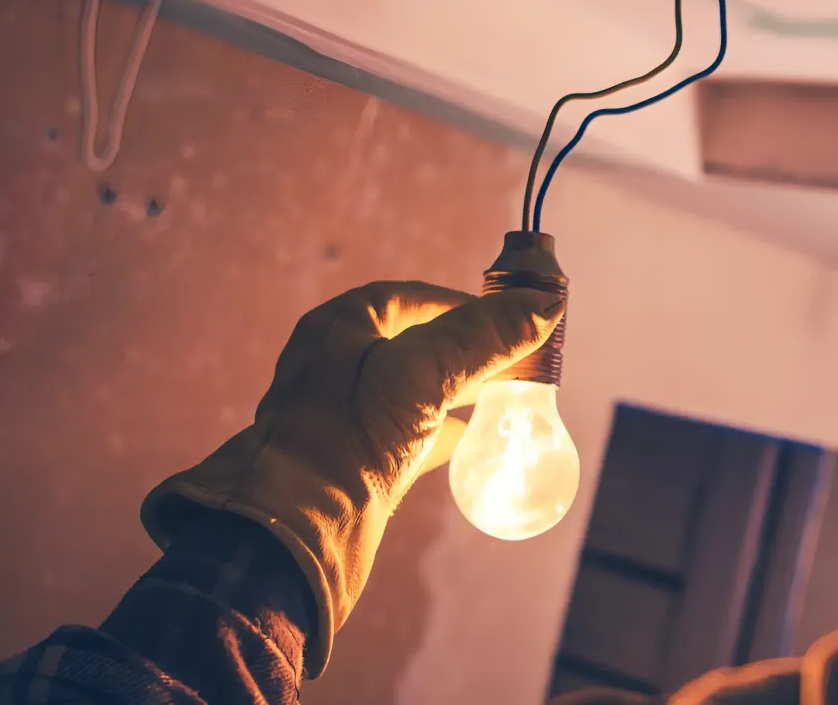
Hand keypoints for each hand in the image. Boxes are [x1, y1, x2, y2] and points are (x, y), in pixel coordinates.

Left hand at [141, 281, 563, 676]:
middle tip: (514, 356)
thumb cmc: (345, 440)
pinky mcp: (354, 463)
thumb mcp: (421, 374)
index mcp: (338, 329)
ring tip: (501, 395)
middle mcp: (335, 367)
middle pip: (414, 343)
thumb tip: (543, 304)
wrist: (294, 537)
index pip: (409, 299)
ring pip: (413, 392)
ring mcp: (343, 418)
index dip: (460, 304)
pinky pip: (407, 437)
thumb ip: (480, 338)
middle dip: (464, 348)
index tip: (508, 317)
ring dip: (456, 390)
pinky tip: (473, 442)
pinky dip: (442, 435)